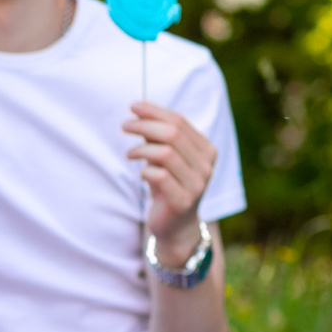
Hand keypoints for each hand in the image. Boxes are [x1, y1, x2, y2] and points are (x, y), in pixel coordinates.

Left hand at [123, 100, 215, 243]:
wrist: (176, 225)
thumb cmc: (168, 185)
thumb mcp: (164, 157)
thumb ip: (157, 136)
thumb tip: (139, 111)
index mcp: (206, 150)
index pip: (180, 122)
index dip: (154, 111)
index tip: (133, 106)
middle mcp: (206, 166)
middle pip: (173, 134)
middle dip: (145, 125)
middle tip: (125, 126)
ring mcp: (197, 184)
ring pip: (166, 153)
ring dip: (141, 149)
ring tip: (129, 154)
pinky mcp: (183, 201)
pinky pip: (159, 176)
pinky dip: (145, 170)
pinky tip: (141, 174)